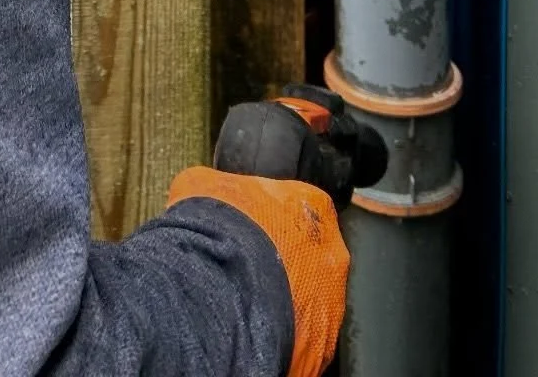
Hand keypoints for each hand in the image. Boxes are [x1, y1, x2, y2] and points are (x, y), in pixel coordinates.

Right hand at [167, 165, 348, 375]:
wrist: (213, 290)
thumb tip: (209, 194)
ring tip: (246, 305)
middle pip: (313, 258)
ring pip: (312, 303)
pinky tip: (252, 332)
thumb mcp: (205, 186)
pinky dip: (282, 338)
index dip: (272, 221)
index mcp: (314, 206)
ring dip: (285, 304)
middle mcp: (333, 254)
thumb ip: (222, 189)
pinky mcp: (321, 350)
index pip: (301, 208)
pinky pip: (303, 343)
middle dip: (286, 264)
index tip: (250, 230)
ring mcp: (332, 304)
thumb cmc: (214, 230)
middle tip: (250, 270)